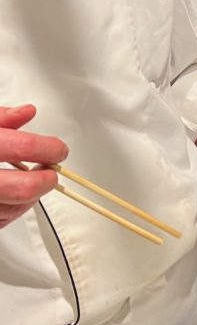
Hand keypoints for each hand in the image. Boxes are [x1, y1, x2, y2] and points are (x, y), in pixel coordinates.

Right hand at [0, 105, 67, 228]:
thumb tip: (27, 112)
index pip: (23, 148)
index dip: (49, 148)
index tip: (58, 150)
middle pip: (21, 188)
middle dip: (45, 181)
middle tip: (52, 172)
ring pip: (10, 210)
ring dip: (30, 198)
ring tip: (33, 184)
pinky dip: (10, 211)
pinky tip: (12, 199)